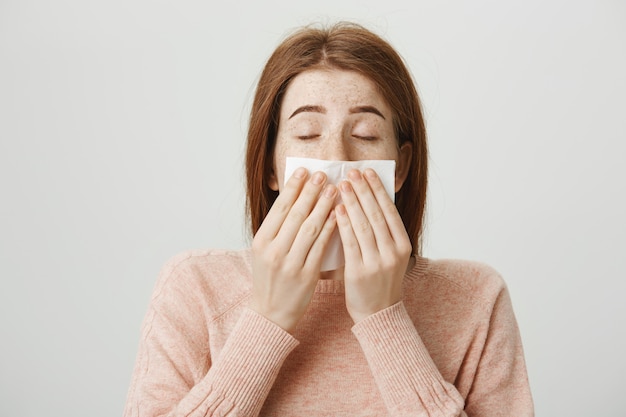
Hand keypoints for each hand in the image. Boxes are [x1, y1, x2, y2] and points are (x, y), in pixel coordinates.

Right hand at [250, 168, 337, 332]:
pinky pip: (321, 246)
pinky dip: (330, 228)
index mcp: (261, 241)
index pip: (279, 208)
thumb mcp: (264, 251)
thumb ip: (277, 228)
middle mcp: (273, 250)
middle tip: (323, 174)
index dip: (293, 188)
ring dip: (324, 206)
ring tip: (334, 190)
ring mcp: (290, 263)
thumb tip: (294, 197)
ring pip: (310, 228)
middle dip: (311, 192)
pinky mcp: (306, 275)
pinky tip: (339, 215)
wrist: (271, 313)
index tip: (304, 171)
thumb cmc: (270, 278)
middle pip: (295, 214)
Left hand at [336, 168, 412, 322]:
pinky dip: (343, 223)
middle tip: (351, 172)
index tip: (368, 172)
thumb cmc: (380, 281)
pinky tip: (336, 210)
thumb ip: (382, 232)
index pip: (390, 211)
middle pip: (376, 214)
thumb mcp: (390, 256)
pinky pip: (350, 242)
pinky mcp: (360, 272)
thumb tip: (369, 201)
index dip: (378, 190)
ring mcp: (377, 262)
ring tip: (341, 185)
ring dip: (352, 202)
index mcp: (403, 245)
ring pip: (363, 225)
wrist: (378, 315)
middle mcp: (393, 252)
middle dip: (363, 190)